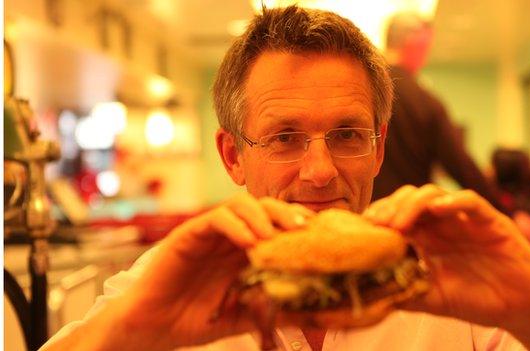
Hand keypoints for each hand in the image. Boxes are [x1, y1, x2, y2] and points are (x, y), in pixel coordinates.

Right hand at [98, 193, 313, 349]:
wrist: (152, 328)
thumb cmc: (194, 321)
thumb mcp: (241, 317)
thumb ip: (268, 311)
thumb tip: (306, 312)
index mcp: (244, 252)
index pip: (276, 226)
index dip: (298, 225)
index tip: (321, 234)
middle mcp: (230, 237)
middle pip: (264, 208)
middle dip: (287, 213)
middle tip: (305, 227)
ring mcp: (210, 233)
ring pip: (241, 205)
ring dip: (263, 215)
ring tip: (277, 235)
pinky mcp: (189, 234)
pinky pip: (216, 219)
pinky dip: (236, 226)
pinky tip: (249, 242)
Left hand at [363, 185, 529, 348]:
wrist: (520, 309)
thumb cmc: (476, 300)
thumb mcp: (432, 299)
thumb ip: (404, 292)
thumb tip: (368, 291)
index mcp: (425, 238)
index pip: (395, 214)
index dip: (378, 216)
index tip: (363, 228)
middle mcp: (441, 224)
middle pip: (409, 198)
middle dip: (390, 207)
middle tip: (377, 225)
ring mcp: (464, 220)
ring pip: (434, 194)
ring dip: (412, 204)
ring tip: (400, 224)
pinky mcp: (490, 221)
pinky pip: (470, 201)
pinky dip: (454, 200)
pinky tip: (439, 209)